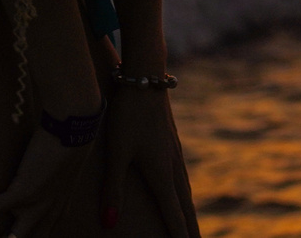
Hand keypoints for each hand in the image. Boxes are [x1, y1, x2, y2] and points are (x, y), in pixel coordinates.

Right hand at [0, 109, 99, 237]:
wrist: (73, 128)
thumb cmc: (73, 139)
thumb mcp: (69, 164)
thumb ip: (58, 175)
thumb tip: (48, 165)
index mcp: (60, 207)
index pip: (46, 233)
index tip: (18, 237)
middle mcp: (49, 212)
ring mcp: (36, 205)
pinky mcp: (22, 192)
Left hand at [98, 84, 194, 234]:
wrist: (145, 78)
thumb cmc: (127, 115)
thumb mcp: (116, 152)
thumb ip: (112, 189)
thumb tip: (109, 224)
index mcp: (161, 173)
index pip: (173, 215)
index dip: (179, 237)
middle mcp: (172, 166)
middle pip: (184, 206)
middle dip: (190, 229)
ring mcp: (174, 152)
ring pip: (184, 191)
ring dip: (188, 212)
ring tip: (191, 227)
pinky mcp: (170, 141)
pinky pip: (181, 176)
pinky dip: (183, 194)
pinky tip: (179, 190)